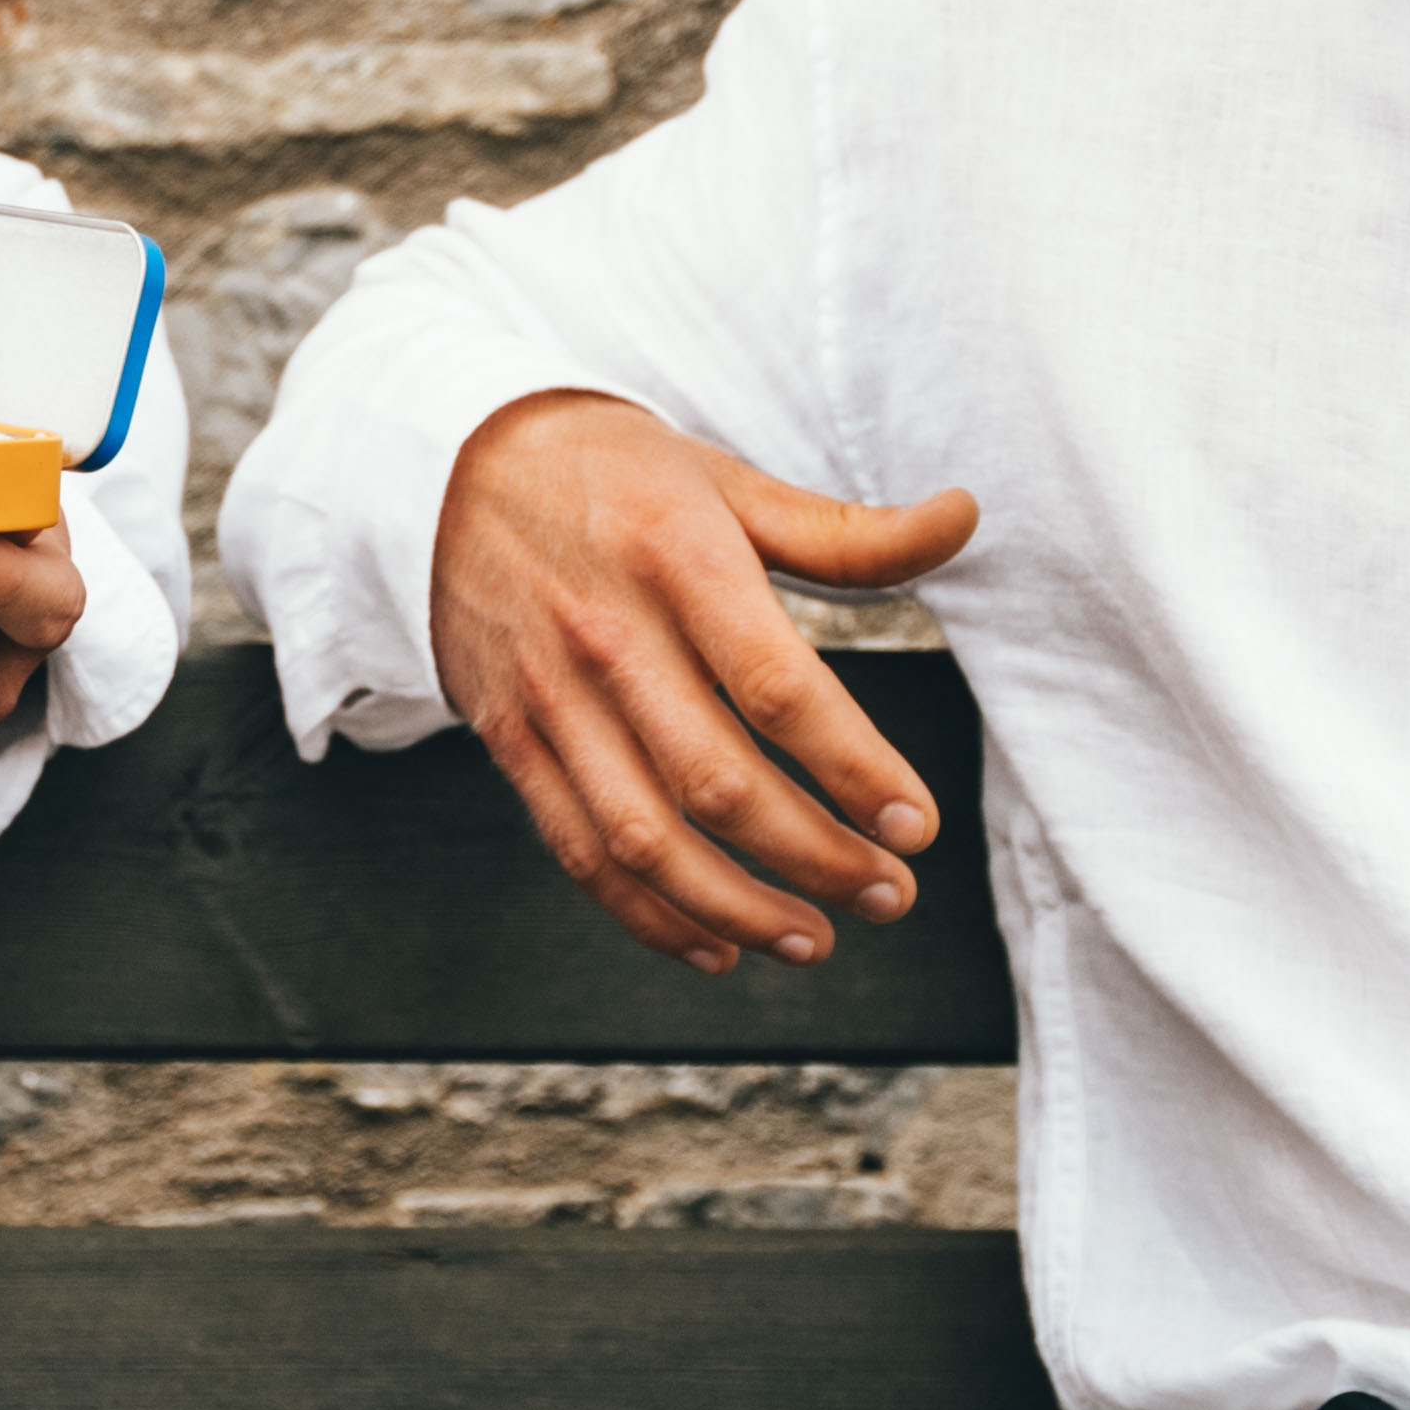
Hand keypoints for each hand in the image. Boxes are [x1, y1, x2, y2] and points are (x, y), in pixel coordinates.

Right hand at [426, 389, 980, 972]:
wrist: (449, 465)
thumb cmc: (612, 476)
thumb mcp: (728, 481)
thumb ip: (845, 530)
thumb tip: (960, 518)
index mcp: (678, 560)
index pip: (778, 688)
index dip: (854, 770)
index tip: (917, 824)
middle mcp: (608, 636)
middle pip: (718, 783)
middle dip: (816, 857)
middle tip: (891, 893)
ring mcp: (550, 696)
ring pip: (644, 838)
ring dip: (736, 909)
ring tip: (813, 938)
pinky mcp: (508, 738)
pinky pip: (577, 850)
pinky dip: (647, 915)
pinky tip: (714, 945)